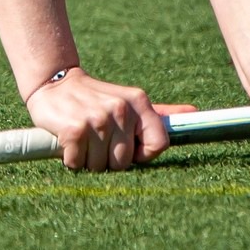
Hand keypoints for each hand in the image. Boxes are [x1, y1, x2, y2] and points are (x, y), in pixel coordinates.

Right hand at [24, 70, 195, 171]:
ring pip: (100, 166)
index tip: (127, 149)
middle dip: (108, 159)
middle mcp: (121, 109)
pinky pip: (78, 164)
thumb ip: (159, 113)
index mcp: (138, 102)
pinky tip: (69, 142)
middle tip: (97, 140)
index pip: (159, 145)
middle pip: (124, 163)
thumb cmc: (95, 99)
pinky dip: (71, 160)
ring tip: (83, 139)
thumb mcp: (129, 102)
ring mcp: (98, 119)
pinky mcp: (75, 129)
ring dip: (87, 160)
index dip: (141, 155)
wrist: (55, 83)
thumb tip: (194, 113)